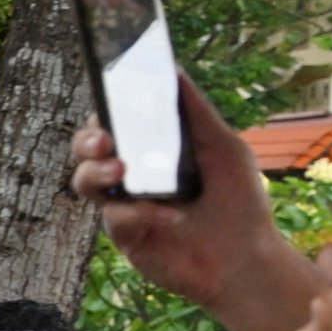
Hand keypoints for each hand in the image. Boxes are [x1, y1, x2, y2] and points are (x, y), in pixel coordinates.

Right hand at [69, 77, 296, 328]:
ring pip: (85, 182)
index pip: (114, 122)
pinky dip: (140, 212)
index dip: (103, 111)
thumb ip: (197, 114)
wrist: (247, 259)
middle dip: (86, 140)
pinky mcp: (126, 237)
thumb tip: (174, 71)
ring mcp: (125, 206)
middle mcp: (132, 175)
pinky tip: (169, 216)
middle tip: (103, 140)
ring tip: (120, 171)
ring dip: (97, 172)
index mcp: (152, 149)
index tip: (107, 104)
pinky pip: (116, 217)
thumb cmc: (239, 203)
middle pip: (86, 150)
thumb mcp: (225, 149)